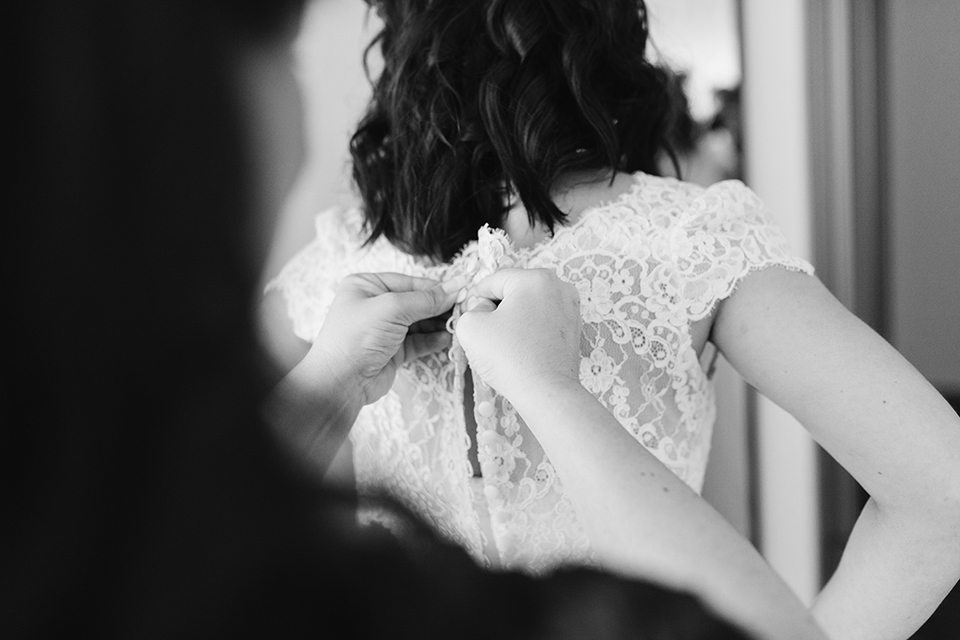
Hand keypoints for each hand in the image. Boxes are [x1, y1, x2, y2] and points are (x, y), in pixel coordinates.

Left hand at [301, 272, 464, 409]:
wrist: (339, 383)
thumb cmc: (355, 338)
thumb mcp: (391, 309)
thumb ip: (426, 299)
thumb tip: (457, 286)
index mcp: (366, 286)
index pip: (409, 282)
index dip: (436, 287)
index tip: (462, 289)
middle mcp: (374, 305)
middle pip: (416, 302)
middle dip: (440, 306)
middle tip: (466, 308)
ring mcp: (384, 330)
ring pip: (419, 322)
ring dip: (440, 324)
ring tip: (460, 324)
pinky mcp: (392, 351)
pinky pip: (418, 341)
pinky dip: (433, 340)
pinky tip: (448, 338)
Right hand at [455, 268, 580, 398]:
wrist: (545, 392)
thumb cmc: (510, 358)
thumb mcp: (471, 327)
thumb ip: (470, 308)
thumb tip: (484, 310)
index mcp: (536, 279)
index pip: (494, 280)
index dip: (476, 297)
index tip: (471, 317)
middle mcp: (559, 287)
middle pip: (514, 292)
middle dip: (496, 309)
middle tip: (486, 333)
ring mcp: (571, 308)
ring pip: (528, 308)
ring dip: (512, 321)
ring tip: (504, 344)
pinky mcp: (574, 329)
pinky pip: (542, 322)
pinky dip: (529, 332)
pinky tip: (520, 350)